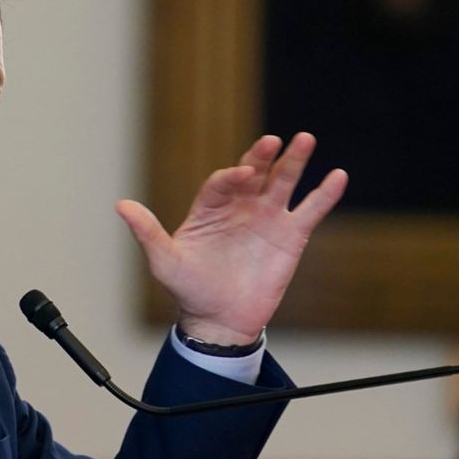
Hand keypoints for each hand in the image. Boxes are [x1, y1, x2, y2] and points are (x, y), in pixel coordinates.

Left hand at [116, 133, 346, 344]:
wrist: (219, 319)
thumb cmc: (189, 289)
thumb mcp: (164, 261)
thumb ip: (147, 231)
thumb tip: (121, 205)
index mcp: (210, 208)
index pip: (221, 183)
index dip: (230, 176)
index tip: (240, 175)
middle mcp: (239, 206)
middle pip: (254, 172)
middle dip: (262, 156)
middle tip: (272, 141)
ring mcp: (266, 218)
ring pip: (283, 183)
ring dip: (294, 161)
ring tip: (305, 139)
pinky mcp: (290, 236)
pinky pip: (310, 210)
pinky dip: (324, 194)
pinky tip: (338, 176)